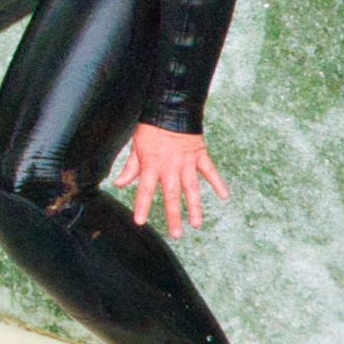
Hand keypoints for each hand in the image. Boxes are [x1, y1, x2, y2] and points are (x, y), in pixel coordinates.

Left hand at [109, 123, 228, 238]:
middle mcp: (169, 166)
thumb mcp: (136, 147)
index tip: (139, 221)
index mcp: (151, 164)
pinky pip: (209, 171)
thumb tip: (118, 183)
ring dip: (194, 207)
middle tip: (176, 235)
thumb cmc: (151, 128)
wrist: (171, 108)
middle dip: (173, 216)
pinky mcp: (199, 155)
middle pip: (171, 195)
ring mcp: (186, 162)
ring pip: (191, 188)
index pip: (144, 189)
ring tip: (196, 224)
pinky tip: (224, 196)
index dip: (141, 206)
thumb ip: (130, 168)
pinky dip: (217, 182)